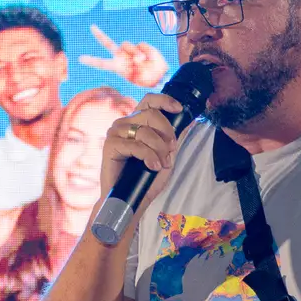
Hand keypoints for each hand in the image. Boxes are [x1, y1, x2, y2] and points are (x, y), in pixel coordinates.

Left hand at [80, 25, 169, 88]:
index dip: (91, 61)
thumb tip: (138, 56)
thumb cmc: (146, 80)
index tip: (80, 59)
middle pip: (108, 43)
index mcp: (117, 67)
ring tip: (141, 62)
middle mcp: (121, 56)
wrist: (160, 77)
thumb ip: (134, 64)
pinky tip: (148, 58)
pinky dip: (145, 52)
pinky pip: (140, 45)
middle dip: (99, 35)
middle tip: (91, 27)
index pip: (101, 63)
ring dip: (134, 53)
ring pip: (126, 44)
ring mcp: (130, 50)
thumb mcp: (137, 77)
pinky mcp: (141, 46)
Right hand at [100, 94, 188, 211]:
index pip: (149, 101)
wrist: (131, 199)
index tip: (179, 109)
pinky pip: (135, 145)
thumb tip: (190, 121)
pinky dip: (148, 156)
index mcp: (137, 122)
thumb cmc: (146, 178)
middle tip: (171, 149)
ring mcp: (115, 133)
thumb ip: (174, 138)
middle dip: (166, 133)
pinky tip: (152, 166)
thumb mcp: (166, 155)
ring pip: (144, 131)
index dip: (164, 101)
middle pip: (150, 114)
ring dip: (158, 148)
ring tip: (161, 163)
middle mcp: (125, 124)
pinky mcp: (109, 145)